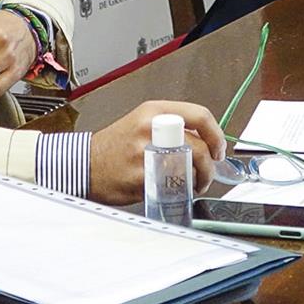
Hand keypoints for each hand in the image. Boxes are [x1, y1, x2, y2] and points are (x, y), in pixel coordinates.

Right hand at [88, 101, 224, 206]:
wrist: (84, 164)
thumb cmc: (114, 146)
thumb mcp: (142, 122)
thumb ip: (171, 126)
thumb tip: (204, 140)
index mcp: (154, 111)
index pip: (200, 116)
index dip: (216, 135)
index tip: (218, 149)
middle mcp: (151, 129)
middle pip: (198, 146)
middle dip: (209, 165)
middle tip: (208, 172)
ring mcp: (146, 154)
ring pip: (189, 168)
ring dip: (197, 180)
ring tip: (192, 183)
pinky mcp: (141, 177)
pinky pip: (172, 186)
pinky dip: (179, 191)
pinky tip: (173, 190)